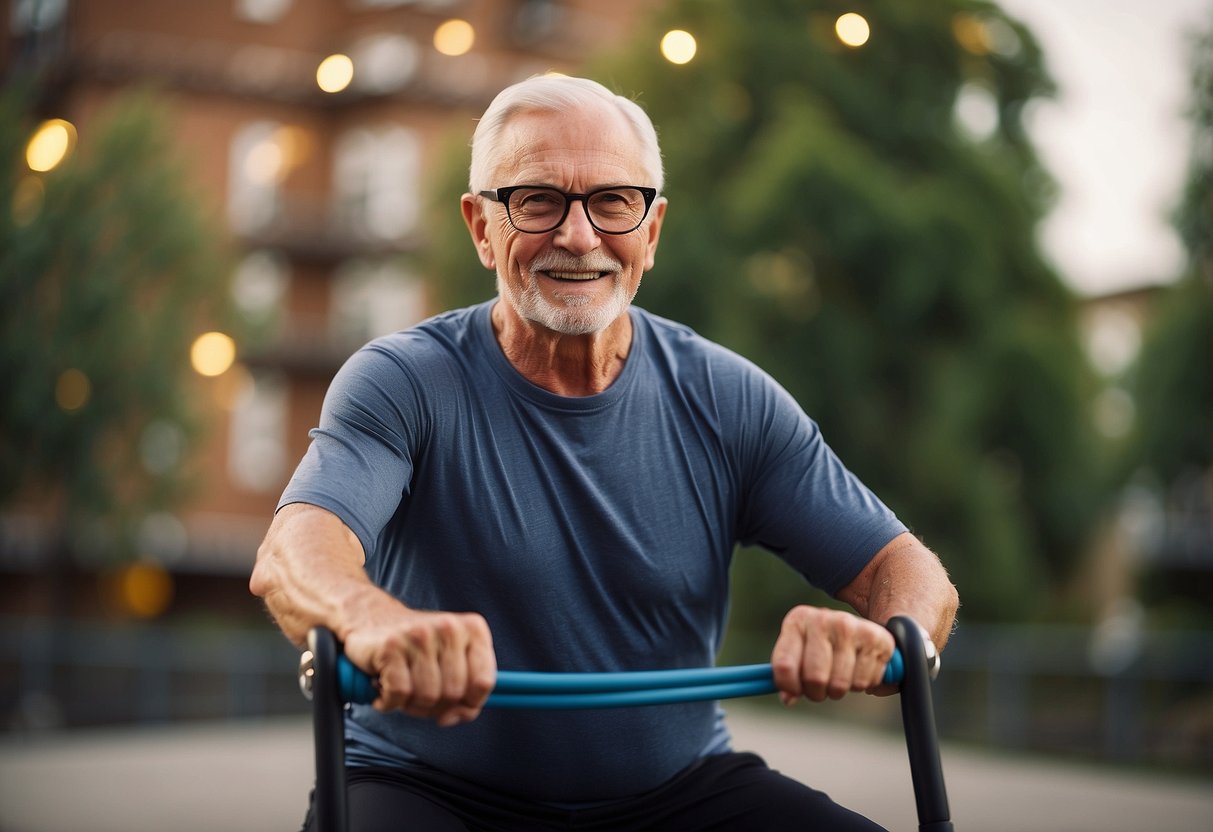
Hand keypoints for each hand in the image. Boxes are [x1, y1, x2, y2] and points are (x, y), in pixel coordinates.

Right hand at [343, 609, 496, 726]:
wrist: (370, 617)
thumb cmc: (415, 648)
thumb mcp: (450, 662)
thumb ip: (465, 693)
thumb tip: (454, 717)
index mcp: (473, 629)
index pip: (484, 682)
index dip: (469, 704)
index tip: (454, 705)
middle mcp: (449, 628)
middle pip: (454, 694)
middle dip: (434, 705)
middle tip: (417, 692)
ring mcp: (420, 635)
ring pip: (427, 696)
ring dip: (410, 703)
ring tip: (400, 686)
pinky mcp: (392, 646)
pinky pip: (399, 694)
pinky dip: (388, 701)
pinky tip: (384, 686)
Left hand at [770, 605, 895, 703]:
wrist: (857, 628)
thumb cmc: (820, 644)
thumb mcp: (799, 650)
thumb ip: (788, 674)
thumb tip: (788, 699)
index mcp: (798, 620)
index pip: (785, 665)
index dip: (789, 687)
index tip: (794, 692)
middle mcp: (823, 620)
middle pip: (815, 678)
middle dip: (817, 692)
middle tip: (820, 688)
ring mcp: (851, 628)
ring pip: (840, 684)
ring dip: (839, 690)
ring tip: (839, 676)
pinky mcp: (877, 639)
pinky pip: (864, 682)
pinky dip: (861, 684)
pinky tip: (858, 669)